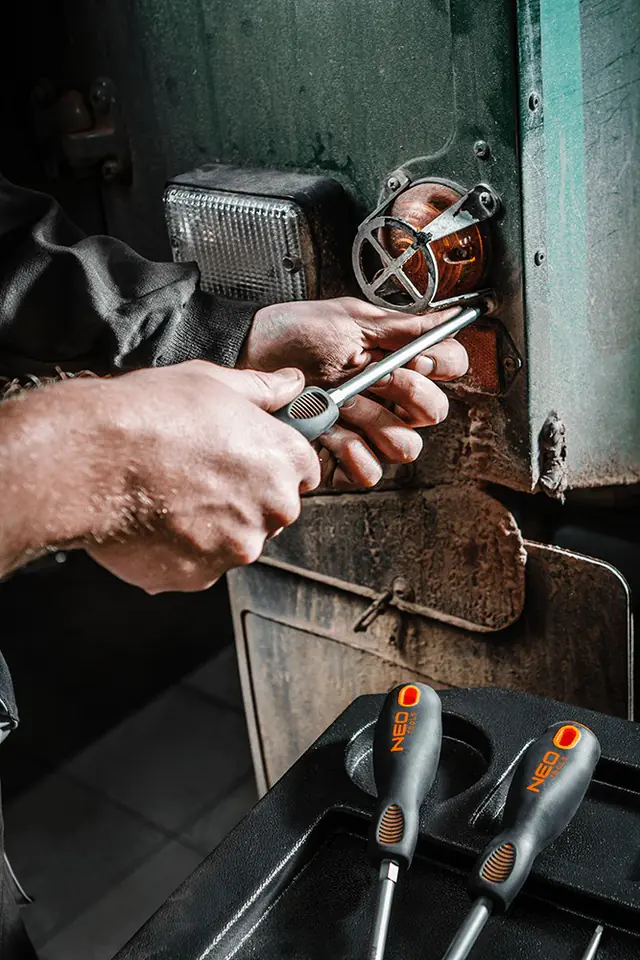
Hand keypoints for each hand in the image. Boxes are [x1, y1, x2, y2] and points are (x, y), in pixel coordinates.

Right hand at [0, 362, 318, 591]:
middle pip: (273, 509)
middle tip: (200, 473)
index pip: (302, 470)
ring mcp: (237, 549)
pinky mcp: (199, 577)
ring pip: (235, 540)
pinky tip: (156, 520)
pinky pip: (199, 564)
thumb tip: (291, 383)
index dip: (272, 462)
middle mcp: (272, 510)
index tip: (246, 456)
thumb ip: (262, 389)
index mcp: (285, 460)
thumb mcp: (212, 382)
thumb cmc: (150, 416)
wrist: (92, 461)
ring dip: (213, 525)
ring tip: (171, 494)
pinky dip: (182, 549)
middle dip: (245, 496)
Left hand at [241, 297, 467, 487]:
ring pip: (405, 446)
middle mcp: (391, 401)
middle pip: (433, 413)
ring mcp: (368, 433)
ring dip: (373, 422)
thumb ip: (404, 325)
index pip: (451, 367)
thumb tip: (454, 316)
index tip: (412, 355)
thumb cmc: (293, 333)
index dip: (437, 364)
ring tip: (340, 403)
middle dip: (403, 392)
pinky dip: (350, 451)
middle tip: (369, 377)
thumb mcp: (350, 319)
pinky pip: (370, 472)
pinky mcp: (343, 462)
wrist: (246, 354)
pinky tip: (326, 430)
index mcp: (399, 363)